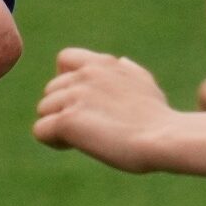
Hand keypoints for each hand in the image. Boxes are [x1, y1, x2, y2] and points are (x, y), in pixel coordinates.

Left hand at [32, 47, 177, 172]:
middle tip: (88, 126)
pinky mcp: (68, 120)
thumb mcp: (145, 83)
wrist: (165, 138)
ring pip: (44, 109)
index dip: (66, 80)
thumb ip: (126, 71)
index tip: (83, 101)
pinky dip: (53, 141)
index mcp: (103, 63)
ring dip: (57, 125)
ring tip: (84, 137)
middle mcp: (86, 75)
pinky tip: (73, 146)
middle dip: (63, 108)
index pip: (65, 58)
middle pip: (50, 90)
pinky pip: (40, 130)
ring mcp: (75, 96)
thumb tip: (121, 62)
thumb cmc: (158, 118)